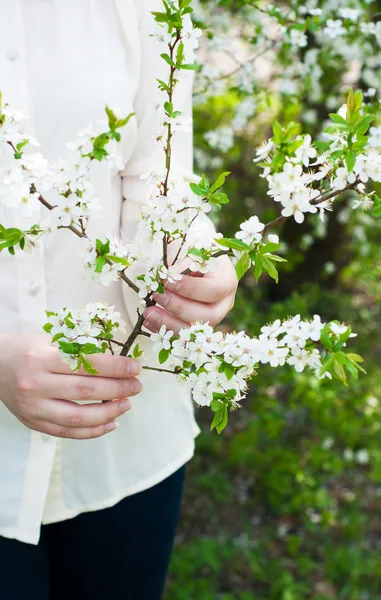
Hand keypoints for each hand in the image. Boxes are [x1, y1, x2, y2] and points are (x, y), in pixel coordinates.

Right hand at [0, 333, 141, 439]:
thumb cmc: (26, 349)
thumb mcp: (51, 340)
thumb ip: (80, 351)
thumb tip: (117, 362)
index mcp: (41, 358)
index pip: (86, 364)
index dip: (116, 367)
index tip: (135, 368)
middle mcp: (36, 385)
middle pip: (85, 391)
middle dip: (117, 390)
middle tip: (136, 386)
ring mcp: (33, 408)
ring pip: (78, 418)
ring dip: (108, 413)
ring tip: (126, 405)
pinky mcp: (33, 423)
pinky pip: (67, 433)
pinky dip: (92, 431)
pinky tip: (111, 423)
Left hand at [143, 255, 237, 333]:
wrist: (190, 259)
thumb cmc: (190, 250)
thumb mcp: (187, 247)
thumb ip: (180, 260)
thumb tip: (168, 274)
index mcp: (226, 279)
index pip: (215, 290)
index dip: (191, 289)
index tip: (168, 281)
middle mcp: (223, 302)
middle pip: (209, 315)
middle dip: (179, 308)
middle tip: (157, 295)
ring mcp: (211, 317)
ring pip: (196, 330)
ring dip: (169, 323)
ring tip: (148, 313)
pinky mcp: (197, 326)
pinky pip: (182, 334)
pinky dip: (163, 329)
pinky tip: (148, 321)